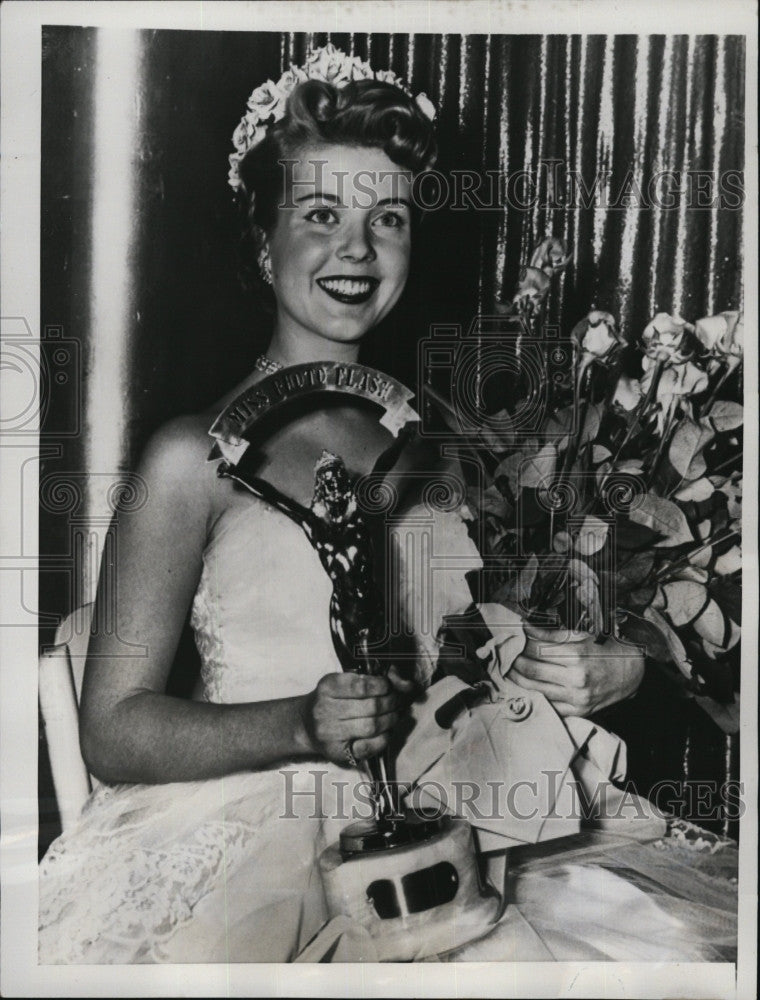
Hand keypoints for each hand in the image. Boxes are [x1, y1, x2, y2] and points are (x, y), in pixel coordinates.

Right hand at [300, 667, 413, 766]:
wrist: (305, 725)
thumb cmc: (332, 699)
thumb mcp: (346, 681)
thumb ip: (376, 679)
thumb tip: (408, 685)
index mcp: (328, 687)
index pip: (362, 686)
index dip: (382, 685)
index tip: (387, 686)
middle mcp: (325, 710)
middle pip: (371, 707)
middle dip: (391, 703)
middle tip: (395, 701)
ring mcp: (329, 733)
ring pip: (371, 726)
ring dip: (390, 720)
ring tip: (393, 715)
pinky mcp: (337, 752)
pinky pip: (367, 747)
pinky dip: (383, 739)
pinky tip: (385, 731)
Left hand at [511, 628, 644, 716]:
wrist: (633, 674)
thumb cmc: (606, 650)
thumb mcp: (583, 636)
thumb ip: (552, 634)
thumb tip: (526, 627)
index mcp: (577, 655)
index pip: (536, 649)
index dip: (520, 643)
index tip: (511, 638)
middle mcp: (576, 678)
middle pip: (531, 669)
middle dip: (512, 661)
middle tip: (503, 654)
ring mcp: (576, 698)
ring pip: (534, 688)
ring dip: (516, 678)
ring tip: (507, 668)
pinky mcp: (577, 712)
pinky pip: (547, 705)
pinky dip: (532, 695)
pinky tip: (523, 686)